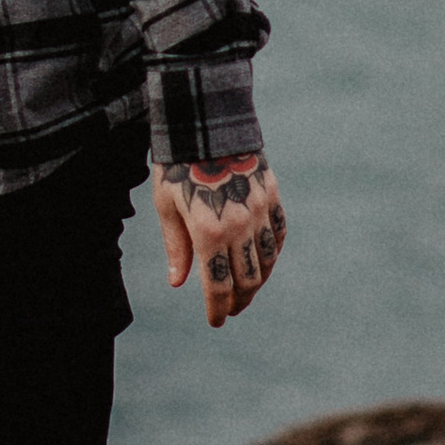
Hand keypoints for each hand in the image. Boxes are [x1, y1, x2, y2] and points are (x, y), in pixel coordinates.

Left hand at [154, 153, 285, 330]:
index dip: (217, 309)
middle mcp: (239, 226)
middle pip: (246, 279)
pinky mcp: (271, 195)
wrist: (205, 122)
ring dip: (257, 282)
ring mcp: (259, 211)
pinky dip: (273, 253)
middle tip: (229, 311)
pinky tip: (264, 261)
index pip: (218, 286)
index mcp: (209, 231)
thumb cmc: (177, 164)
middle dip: (237, 301)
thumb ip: (176, 246)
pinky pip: (278, 234)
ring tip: (246, 292)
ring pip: (266, 261)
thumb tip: (178, 283)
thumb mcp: (166, 205)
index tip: (215, 322)